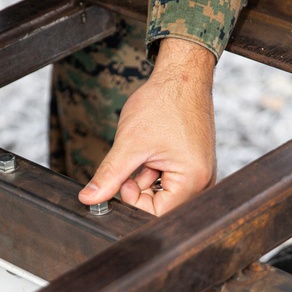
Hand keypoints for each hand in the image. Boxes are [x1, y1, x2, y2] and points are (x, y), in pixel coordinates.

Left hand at [78, 38, 216, 215]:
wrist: (181, 77)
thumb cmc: (164, 103)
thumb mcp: (129, 144)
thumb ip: (109, 176)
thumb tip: (89, 198)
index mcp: (193, 179)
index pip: (158, 214)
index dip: (134, 202)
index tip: (124, 179)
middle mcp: (203, 181)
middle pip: (161, 206)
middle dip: (140, 189)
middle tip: (134, 163)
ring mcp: (200, 174)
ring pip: (162, 193)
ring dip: (145, 178)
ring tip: (146, 151)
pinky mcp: (194, 166)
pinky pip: (169, 181)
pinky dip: (153, 170)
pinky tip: (152, 150)